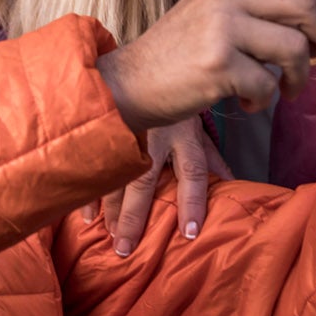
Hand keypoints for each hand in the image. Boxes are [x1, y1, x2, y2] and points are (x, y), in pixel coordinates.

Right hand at [83, 117, 232, 255]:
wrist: (146, 68)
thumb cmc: (174, 106)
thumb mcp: (196, 127)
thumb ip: (211, 157)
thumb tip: (231, 184)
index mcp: (183, 135)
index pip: (192, 173)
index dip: (193, 203)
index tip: (189, 233)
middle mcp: (155, 136)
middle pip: (144, 181)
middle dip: (134, 216)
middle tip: (126, 247)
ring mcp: (127, 131)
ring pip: (116, 174)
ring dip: (110, 207)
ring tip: (108, 234)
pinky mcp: (106, 127)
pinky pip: (94, 161)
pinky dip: (89, 189)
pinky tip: (85, 214)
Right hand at [97, 0, 315, 133]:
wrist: (132, 84)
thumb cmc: (180, 52)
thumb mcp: (214, 14)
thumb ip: (257, 8)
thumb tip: (314, 20)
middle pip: (303, 4)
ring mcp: (221, 27)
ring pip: (294, 48)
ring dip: (300, 78)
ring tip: (286, 89)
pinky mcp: (219, 63)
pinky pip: (268, 83)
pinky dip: (265, 100)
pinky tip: (247, 100)